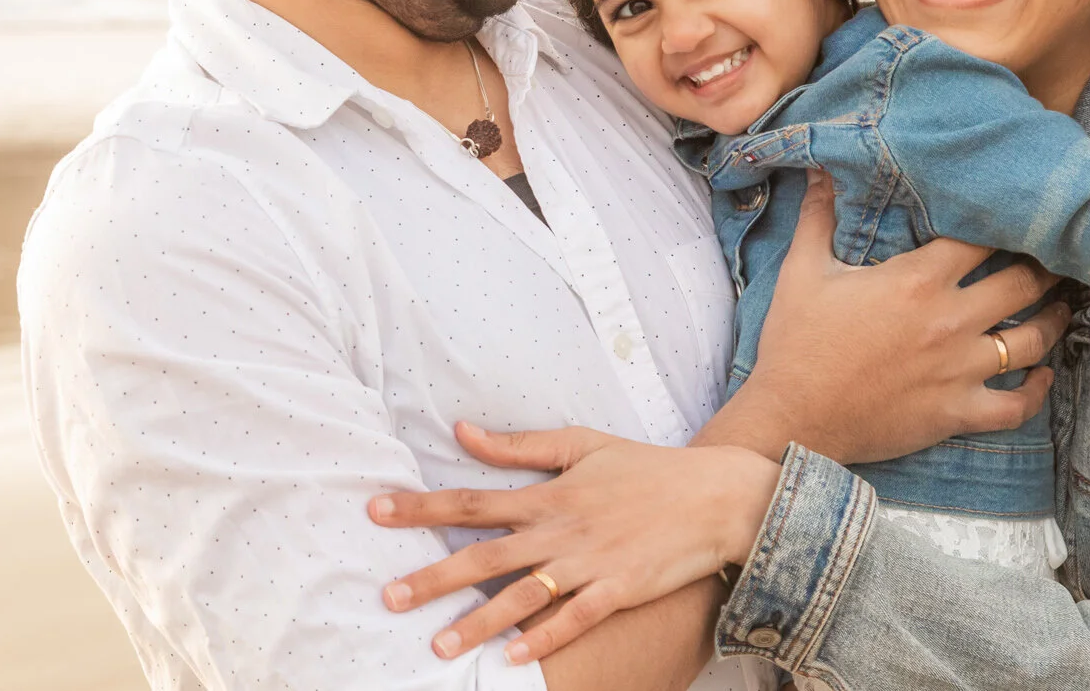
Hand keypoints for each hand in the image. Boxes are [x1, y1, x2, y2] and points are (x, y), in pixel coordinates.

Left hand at [368, 421, 777, 665]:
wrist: (713, 496)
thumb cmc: (645, 468)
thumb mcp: (581, 443)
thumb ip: (519, 445)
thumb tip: (462, 430)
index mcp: (548, 494)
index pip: (472, 499)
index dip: (421, 506)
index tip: (377, 511)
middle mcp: (560, 530)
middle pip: (485, 556)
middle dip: (434, 577)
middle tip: (390, 596)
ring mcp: (589, 563)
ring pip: (522, 597)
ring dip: (478, 622)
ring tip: (439, 646)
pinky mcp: (619, 591)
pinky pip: (574, 620)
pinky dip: (544, 639)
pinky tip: (514, 659)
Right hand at [701, 169, 1071, 462]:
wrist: (793, 417)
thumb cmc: (797, 343)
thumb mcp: (803, 271)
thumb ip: (819, 217)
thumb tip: (819, 171)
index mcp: (917, 280)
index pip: (980, 239)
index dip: (1002, 224)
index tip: (1013, 218)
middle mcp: (950, 321)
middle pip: (1021, 284)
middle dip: (1042, 268)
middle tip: (1051, 259)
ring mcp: (960, 370)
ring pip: (1032, 341)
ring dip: (1052, 321)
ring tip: (1059, 308)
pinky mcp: (958, 412)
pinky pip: (1017, 405)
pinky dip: (1037, 391)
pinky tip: (1043, 376)